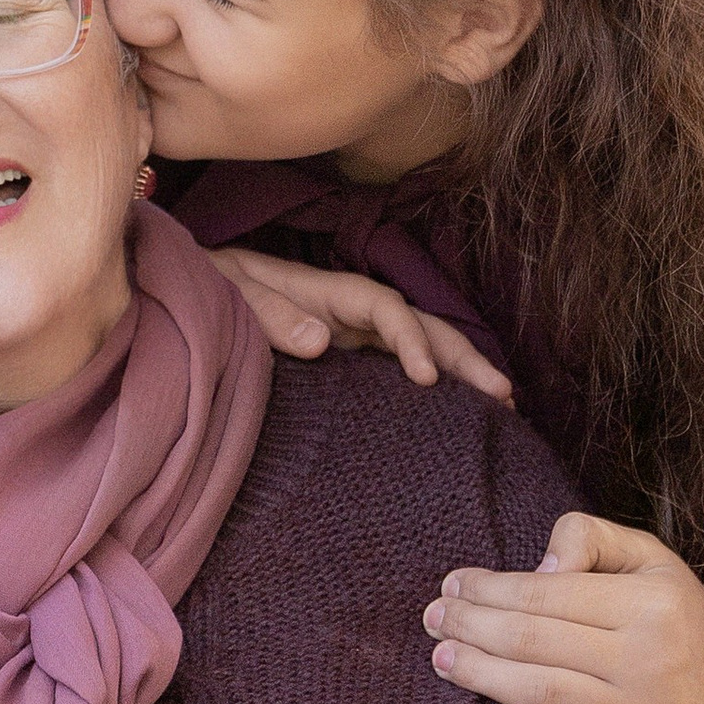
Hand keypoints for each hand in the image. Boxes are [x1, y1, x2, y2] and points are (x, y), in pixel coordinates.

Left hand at [211, 250, 512, 403]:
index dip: (410, 341)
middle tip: (503, 395)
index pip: (387, 310)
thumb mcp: (235, 295)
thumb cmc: (217, 289)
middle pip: (422, 327)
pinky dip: (434, 386)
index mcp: (333, 291)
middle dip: (464, 358)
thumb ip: (272, 316)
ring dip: (461, 372)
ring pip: (422, 347)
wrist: (200, 288)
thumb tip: (321, 342)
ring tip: (502, 408)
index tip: (426, 378)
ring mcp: (357, 334)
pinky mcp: (350, 357)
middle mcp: (355, 311)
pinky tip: (456, 415)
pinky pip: (399, 369)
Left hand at [425, 509, 703, 703]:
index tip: (452, 585)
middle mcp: (650, 655)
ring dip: (485, 677)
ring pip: (548, 693)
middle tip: (432, 621)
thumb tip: (535, 567)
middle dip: (473, 628)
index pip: (548, 593)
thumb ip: (592, 540)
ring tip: (443, 660)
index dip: (490, 589)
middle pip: (537, 640)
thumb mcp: (655, 563)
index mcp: (650, 601)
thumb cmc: (688, 622)